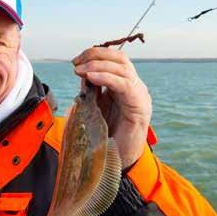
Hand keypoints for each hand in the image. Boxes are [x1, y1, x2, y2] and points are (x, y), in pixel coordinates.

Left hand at [72, 47, 151, 168]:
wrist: (118, 161)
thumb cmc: (106, 136)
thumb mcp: (95, 107)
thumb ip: (91, 89)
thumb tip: (81, 72)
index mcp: (125, 86)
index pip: (115, 59)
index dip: (95, 54)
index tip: (76, 60)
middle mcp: (135, 87)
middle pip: (120, 58)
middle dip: (96, 55)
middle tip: (77, 63)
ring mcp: (140, 96)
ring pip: (123, 68)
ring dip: (98, 65)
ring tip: (80, 70)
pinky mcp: (140, 107)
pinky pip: (124, 85)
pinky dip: (106, 77)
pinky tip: (91, 77)